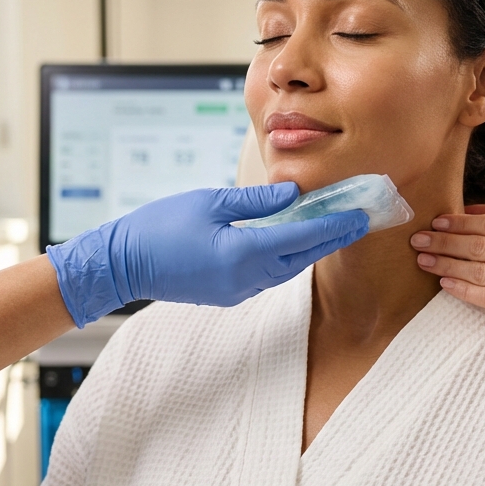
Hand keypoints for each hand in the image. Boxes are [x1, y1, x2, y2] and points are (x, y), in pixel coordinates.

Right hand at [47, 183, 368, 326]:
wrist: (123, 265)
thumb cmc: (160, 227)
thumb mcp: (209, 202)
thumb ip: (256, 200)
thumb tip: (294, 194)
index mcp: (243, 253)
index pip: (303, 237)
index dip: (335, 224)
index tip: (361, 214)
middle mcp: (247, 278)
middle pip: (303, 255)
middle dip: (333, 236)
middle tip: (360, 217)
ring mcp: (239, 289)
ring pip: (288, 266)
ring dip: (313, 246)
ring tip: (335, 224)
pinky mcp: (230, 292)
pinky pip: (271, 272)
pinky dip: (289, 254)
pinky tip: (297, 237)